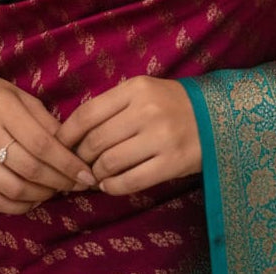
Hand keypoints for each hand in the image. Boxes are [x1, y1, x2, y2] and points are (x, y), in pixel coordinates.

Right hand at [0, 65, 96, 214]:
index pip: (42, 143)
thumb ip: (44, 120)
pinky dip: (18, 206)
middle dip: (60, 181)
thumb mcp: (19, 95)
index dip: (68, 163)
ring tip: (56, 190)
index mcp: (2, 108)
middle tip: (77, 184)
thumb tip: (72, 147)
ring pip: (13, 188)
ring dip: (42, 195)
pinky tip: (33, 199)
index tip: (86, 174)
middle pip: (30, 168)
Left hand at [57, 77, 201, 194]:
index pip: (88, 113)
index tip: (58, 144)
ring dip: (96, 174)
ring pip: (110, 163)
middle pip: (96, 141)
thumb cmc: (170, 104)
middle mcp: (146, 111)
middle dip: (81, 157)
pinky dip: (113, 187)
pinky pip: (130, 181)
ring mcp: (160, 137)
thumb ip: (112, 106)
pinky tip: (109, 185)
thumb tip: (73, 133)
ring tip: (94, 175)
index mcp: (136, 88)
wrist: (216, 118)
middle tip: (77, 165)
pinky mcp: (171, 163)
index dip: (67, 133)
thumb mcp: (143, 92)